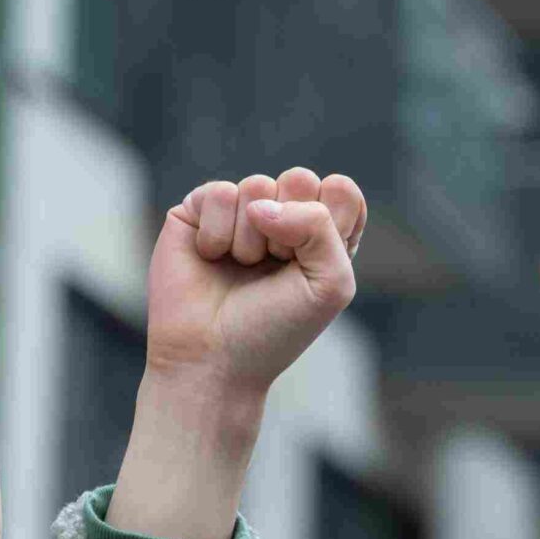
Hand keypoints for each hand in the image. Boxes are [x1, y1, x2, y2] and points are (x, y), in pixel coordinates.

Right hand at [148, 169, 364, 397]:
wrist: (212, 360)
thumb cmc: (274, 329)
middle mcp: (282, 217)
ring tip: (240, 269)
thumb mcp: (330, 284)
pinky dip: (218, 234)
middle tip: (274, 267)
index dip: (330, 224)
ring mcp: (239, 211)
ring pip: (257, 186)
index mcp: (321, 234)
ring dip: (251, 240)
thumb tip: (260, 204)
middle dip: (290, 228)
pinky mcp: (199, 210)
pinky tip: (211, 259)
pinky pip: (220, 193)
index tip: (310, 267)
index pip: (340, 190)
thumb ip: (321, 225)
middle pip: (300, 178)